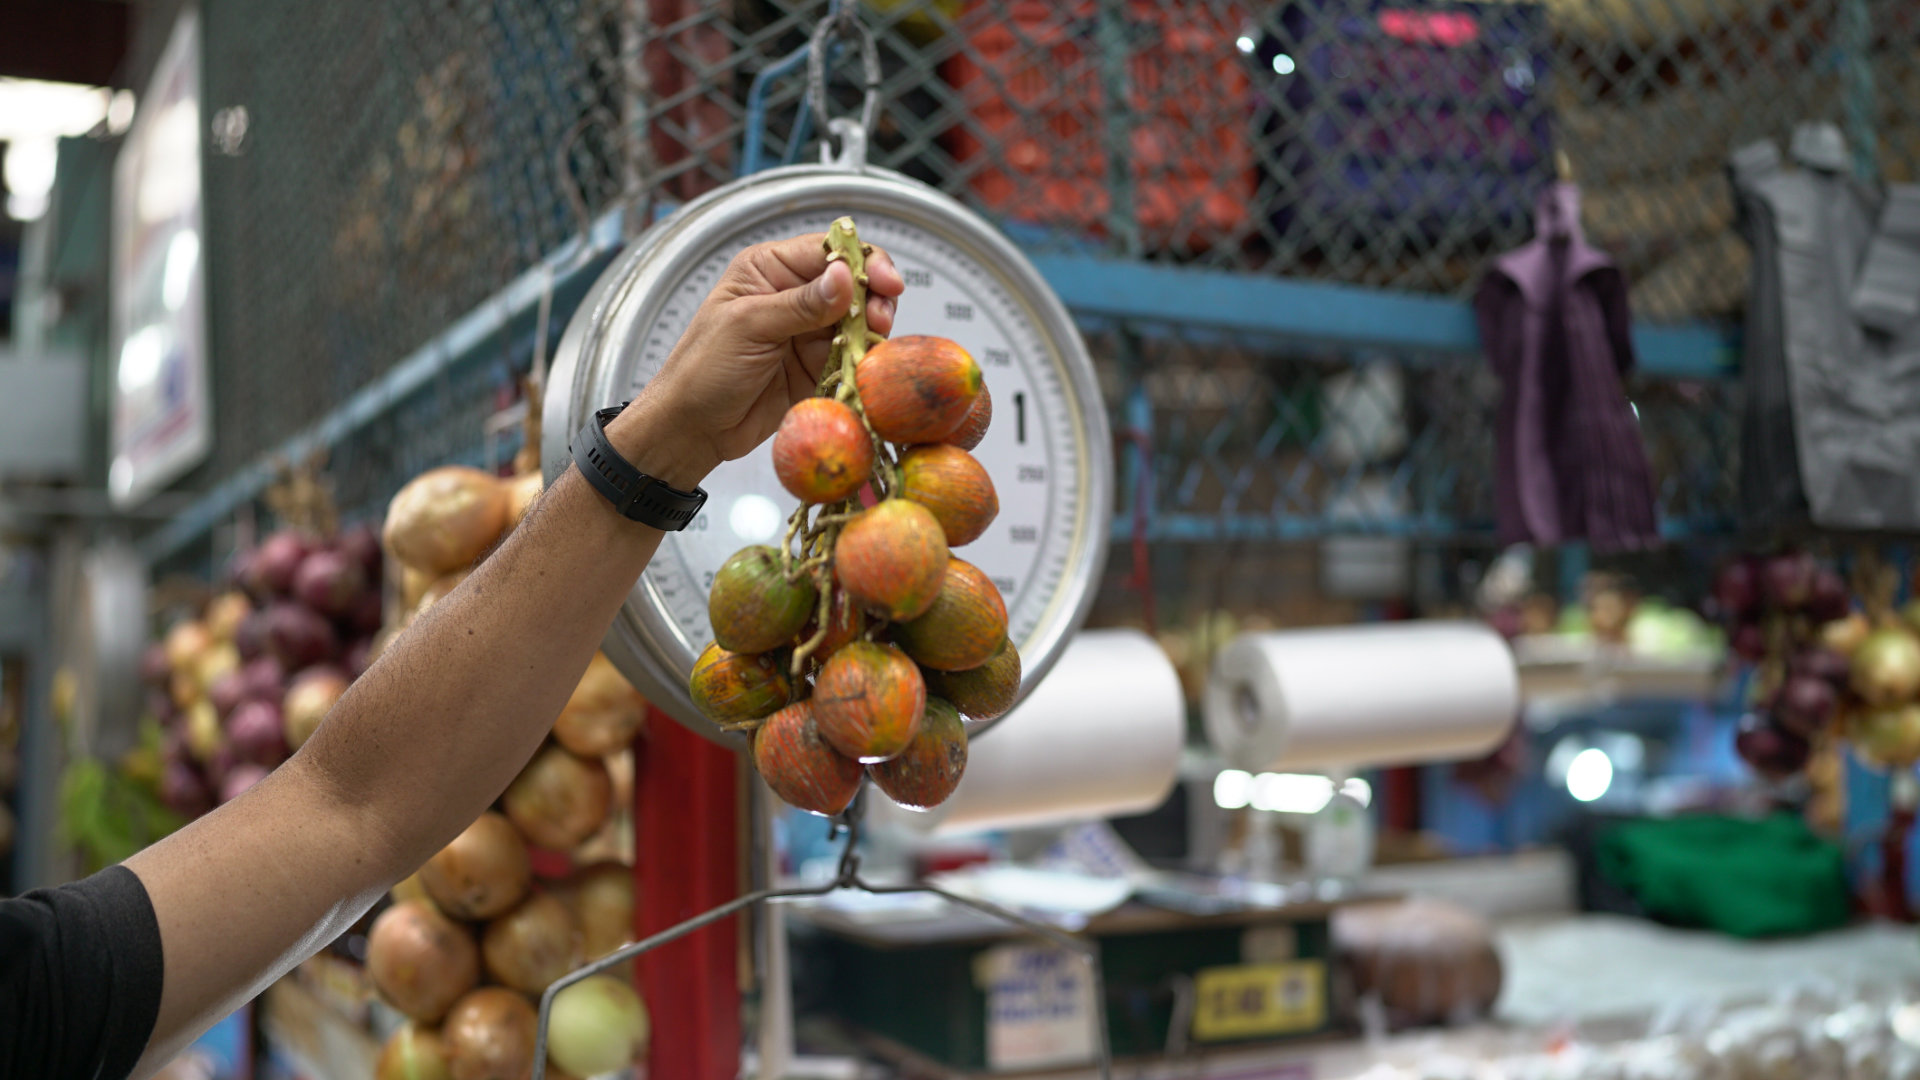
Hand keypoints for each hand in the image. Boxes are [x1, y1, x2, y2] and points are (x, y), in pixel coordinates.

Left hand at [617, 233, 904, 481]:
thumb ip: (801, 304)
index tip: (886, 282)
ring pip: (858, 319)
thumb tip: (845, 277)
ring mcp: (807, 331)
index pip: (826, 250)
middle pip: (851, 282)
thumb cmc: (703, 370)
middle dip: (873, 297)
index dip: (861, 261)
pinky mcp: (817, 365)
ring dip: (872, 329)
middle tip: (880, 318)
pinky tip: (866, 363)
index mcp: (768, 269)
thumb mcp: (750, 327)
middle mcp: (791, 294)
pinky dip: (865, 357)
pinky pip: (853, 354)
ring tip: (874, 342)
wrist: (693, 429)